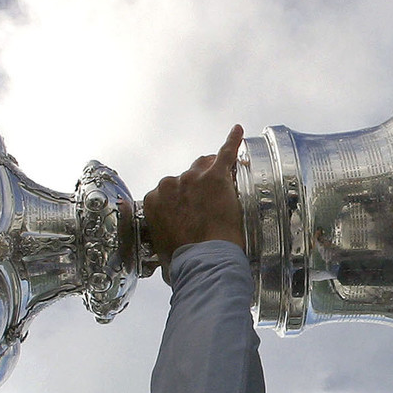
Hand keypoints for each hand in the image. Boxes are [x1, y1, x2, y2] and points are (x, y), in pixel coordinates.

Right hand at [142, 126, 245, 278]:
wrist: (202, 262)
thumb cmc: (182, 261)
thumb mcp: (161, 250)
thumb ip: (163, 240)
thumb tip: (166, 255)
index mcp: (154, 200)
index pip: (171, 191)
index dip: (184, 200)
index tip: (192, 210)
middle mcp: (170, 184)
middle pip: (188, 176)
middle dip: (198, 187)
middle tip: (210, 203)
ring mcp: (193, 179)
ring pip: (205, 166)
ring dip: (214, 173)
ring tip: (225, 184)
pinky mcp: (216, 178)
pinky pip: (226, 153)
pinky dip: (233, 141)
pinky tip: (238, 131)